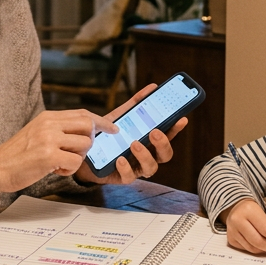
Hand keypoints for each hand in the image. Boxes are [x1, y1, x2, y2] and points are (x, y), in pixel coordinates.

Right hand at [0, 109, 117, 192]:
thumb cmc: (17, 155)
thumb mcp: (37, 133)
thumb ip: (58, 129)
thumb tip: (85, 132)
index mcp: (48, 117)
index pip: (83, 114)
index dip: (101, 121)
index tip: (113, 128)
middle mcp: (49, 124)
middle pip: (88, 126)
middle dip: (91, 141)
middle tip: (78, 152)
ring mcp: (49, 139)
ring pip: (85, 145)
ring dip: (78, 158)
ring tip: (60, 163)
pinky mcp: (48, 156)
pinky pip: (75, 162)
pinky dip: (69, 170)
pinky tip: (54, 170)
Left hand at [73, 83, 187, 185]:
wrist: (84, 149)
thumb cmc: (107, 134)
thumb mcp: (121, 116)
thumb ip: (136, 103)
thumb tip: (153, 87)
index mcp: (149, 141)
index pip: (168, 136)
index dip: (176, 129)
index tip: (181, 119)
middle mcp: (146, 155)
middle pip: (165, 155)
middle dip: (163, 143)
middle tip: (154, 132)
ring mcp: (135, 167)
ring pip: (151, 168)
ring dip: (145, 155)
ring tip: (134, 144)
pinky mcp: (121, 177)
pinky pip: (129, 177)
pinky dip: (126, 167)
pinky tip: (120, 159)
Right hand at [220, 198, 265, 254]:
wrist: (237, 207)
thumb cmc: (255, 210)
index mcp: (249, 209)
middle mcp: (238, 220)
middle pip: (258, 241)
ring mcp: (232, 231)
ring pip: (252, 248)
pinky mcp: (230, 239)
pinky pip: (247, 249)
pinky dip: (257, 249)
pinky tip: (262, 245)